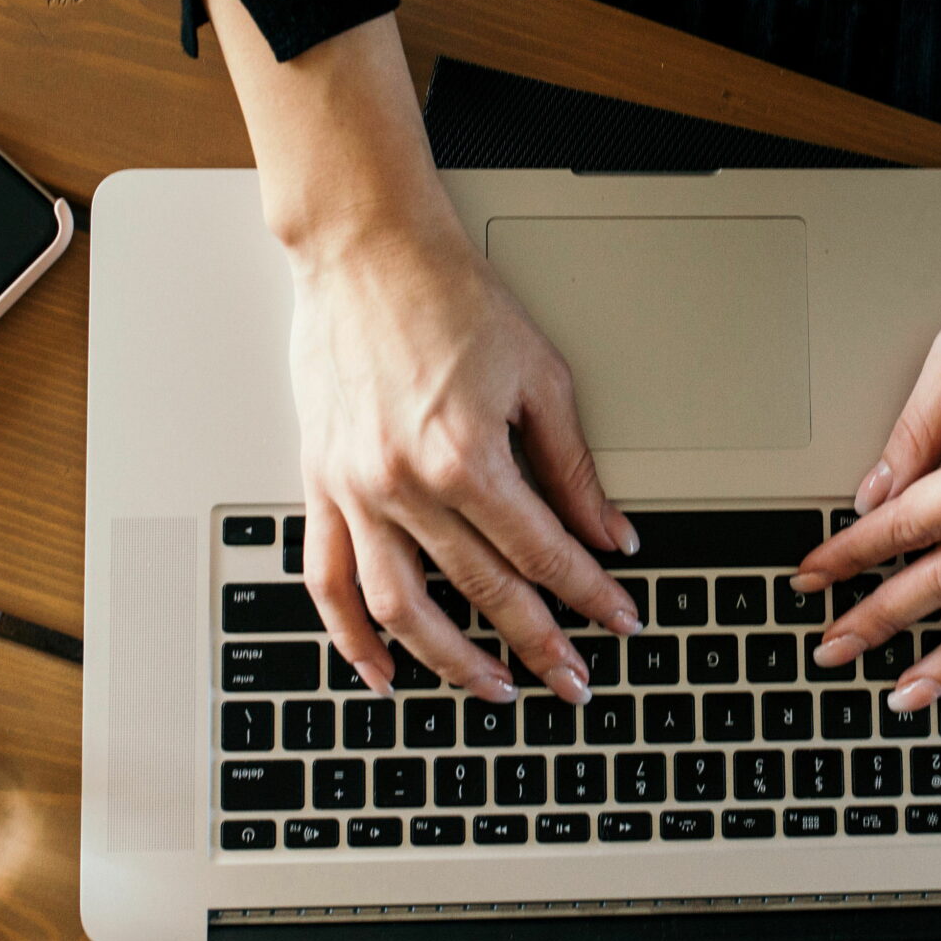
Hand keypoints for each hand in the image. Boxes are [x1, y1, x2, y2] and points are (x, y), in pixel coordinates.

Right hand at [289, 218, 642, 704]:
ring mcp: (355, 489)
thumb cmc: (451, 297)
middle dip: (537, 644)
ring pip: (402, 608)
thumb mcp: (540, 377)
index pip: (543, 553)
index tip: (619, 623)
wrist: (366, 251)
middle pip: (483, 591)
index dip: (590, 596)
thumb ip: (573, 468)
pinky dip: (351, 635)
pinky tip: (380, 670)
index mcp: (466, 456)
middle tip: (573, 679)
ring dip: (450, 661)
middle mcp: (404, 484)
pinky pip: (326, 580)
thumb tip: (609, 532)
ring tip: (491, 689)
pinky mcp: (320, 483)